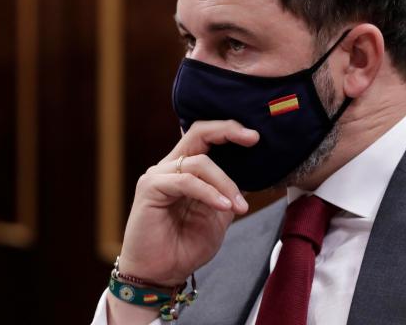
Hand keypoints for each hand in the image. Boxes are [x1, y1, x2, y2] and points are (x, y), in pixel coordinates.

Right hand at [117, 120, 258, 285]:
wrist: (161, 274)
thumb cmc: (185, 246)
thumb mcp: (219, 215)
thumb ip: (229, 192)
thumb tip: (253, 174)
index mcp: (186, 170)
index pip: (205, 137)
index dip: (229, 130)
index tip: (255, 138)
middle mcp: (170, 166)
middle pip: (198, 132)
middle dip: (228, 131)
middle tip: (252, 139)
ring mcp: (158, 175)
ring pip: (199, 162)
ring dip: (224, 183)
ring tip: (238, 206)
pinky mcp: (150, 187)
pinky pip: (186, 181)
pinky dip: (209, 192)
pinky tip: (224, 206)